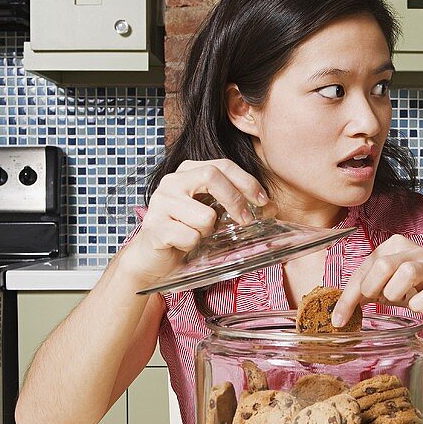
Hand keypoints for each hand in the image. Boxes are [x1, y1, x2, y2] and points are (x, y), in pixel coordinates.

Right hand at [117, 159, 268, 288]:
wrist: (151, 258)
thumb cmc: (185, 232)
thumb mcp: (212, 214)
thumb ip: (235, 205)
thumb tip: (271, 208)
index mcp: (187, 172)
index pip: (223, 165)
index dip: (247, 181)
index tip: (262, 201)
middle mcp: (171, 182)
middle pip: (211, 175)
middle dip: (235, 200)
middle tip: (247, 221)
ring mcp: (160, 203)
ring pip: (205, 215)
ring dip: (209, 231)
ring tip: (197, 235)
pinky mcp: (154, 227)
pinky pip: (190, 236)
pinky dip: (193, 245)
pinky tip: (182, 245)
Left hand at [331, 235, 422, 325]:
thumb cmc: (419, 286)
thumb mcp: (389, 282)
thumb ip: (367, 288)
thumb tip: (342, 307)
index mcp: (394, 246)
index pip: (363, 268)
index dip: (347, 297)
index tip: (338, 319)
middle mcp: (413, 252)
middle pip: (382, 266)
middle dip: (372, 289)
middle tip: (378, 300)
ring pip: (406, 274)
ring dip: (396, 294)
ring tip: (400, 300)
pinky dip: (418, 305)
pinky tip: (418, 305)